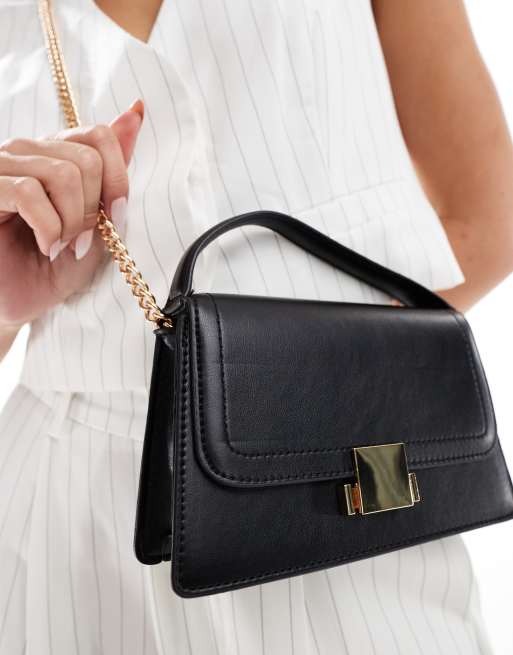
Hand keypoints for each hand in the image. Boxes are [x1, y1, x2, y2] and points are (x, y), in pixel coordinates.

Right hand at [0, 98, 143, 329]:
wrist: (14, 302)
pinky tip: (45, 246)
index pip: (101, 135)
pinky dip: (48, 227)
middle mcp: (28, 151)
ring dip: (72, 222)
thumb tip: (135, 112)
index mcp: (57, 154)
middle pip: (87, 158)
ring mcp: (3, 165)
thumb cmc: (52, 268)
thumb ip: (112, 176)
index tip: (114, 217)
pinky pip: (27, 192)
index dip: (118, 180)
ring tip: (61, 246)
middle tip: (81, 241)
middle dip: (94, 210)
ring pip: (62, 173)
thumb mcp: (97, 227)